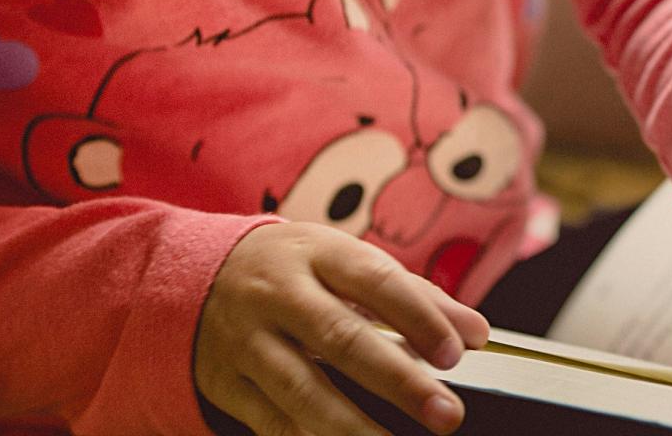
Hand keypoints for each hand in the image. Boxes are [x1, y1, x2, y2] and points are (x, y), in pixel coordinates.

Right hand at [195, 222, 490, 435]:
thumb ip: (414, 296)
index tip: (457, 353)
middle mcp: (277, 294)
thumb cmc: (294, 271)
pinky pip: (269, 422)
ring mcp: (246, 340)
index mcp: (316, 254)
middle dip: (397, 380)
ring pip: (300, 390)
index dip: (418, 316)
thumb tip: (476, 332)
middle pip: (340, 338)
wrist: (195, 275)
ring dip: (352, 427)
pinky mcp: (225, 382)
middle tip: (445, 413)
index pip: (375, 280)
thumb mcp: (346, 263)